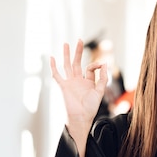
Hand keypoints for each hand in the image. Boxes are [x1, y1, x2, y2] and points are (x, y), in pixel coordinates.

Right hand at [50, 40, 107, 156]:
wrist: (81, 117)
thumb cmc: (91, 107)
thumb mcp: (100, 91)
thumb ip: (103, 78)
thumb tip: (105, 64)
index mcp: (88, 82)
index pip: (91, 68)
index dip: (96, 64)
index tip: (102, 64)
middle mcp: (78, 80)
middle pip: (77, 63)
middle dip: (78, 52)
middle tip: (79, 40)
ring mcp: (70, 82)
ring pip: (67, 65)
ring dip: (67, 55)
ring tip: (66, 44)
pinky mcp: (63, 86)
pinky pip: (57, 75)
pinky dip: (54, 67)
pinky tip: (52, 57)